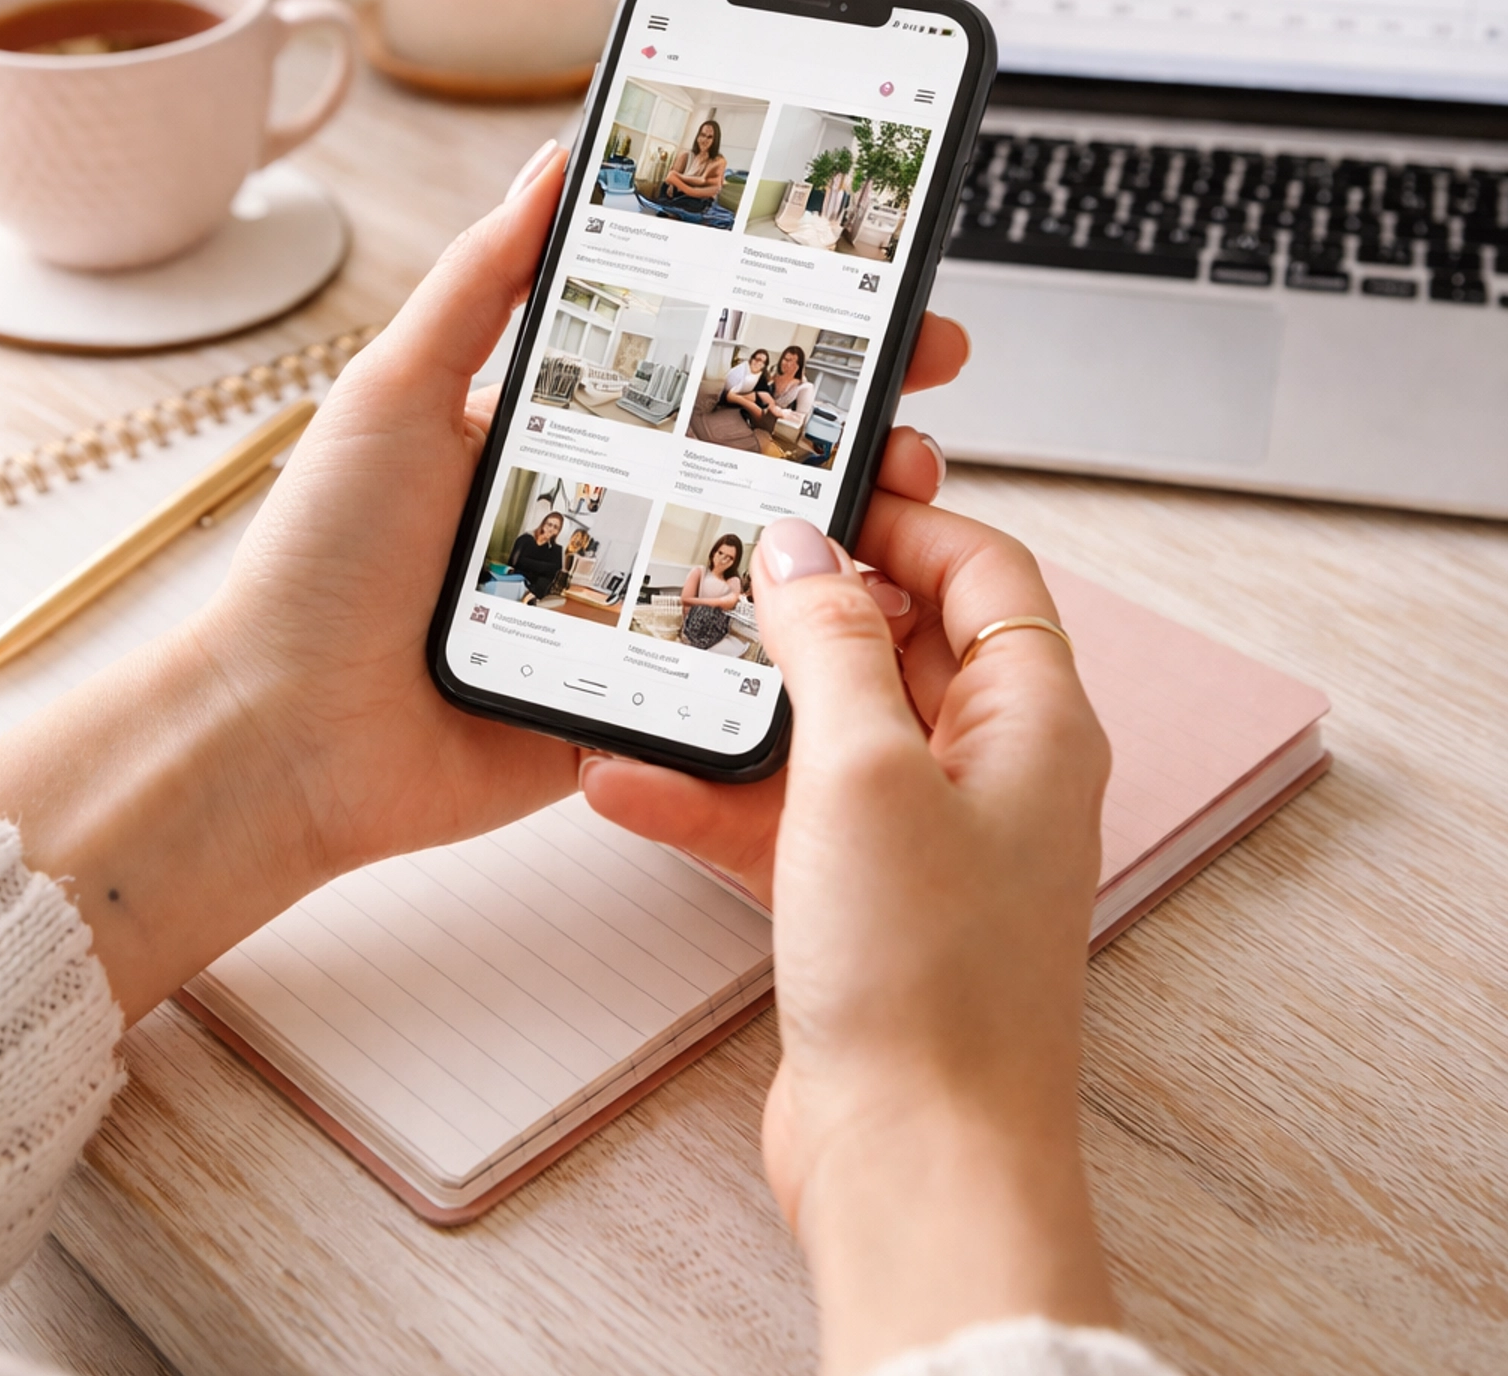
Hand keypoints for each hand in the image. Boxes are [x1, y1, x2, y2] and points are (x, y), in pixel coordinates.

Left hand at [0, 135, 967, 1028]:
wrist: (280, 737)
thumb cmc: (319, 558)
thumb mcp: (395, 391)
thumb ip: (479, 284)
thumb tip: (548, 163)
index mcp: (557, 428)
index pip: (696, 359)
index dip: (784, 323)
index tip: (870, 285)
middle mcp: (608, 509)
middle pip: (758, 451)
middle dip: (855, 409)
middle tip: (930, 375)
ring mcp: (629, 606)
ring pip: (769, 554)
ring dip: (854, 513)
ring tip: (914, 476)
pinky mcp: (637, 697)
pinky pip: (736, 664)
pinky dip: (806, 637)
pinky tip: (869, 596)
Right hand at [584, 501, 1115, 1374]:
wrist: (917, 1169)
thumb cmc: (932, 981)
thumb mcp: (866, 769)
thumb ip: (832, 640)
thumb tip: (806, 543)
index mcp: (1035, 720)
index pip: (983, 570)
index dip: (902, 521)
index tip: (814, 495)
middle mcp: (992, 771)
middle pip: (901, 641)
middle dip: (805, 609)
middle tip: (719, 567)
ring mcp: (926, 842)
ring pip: (831, 731)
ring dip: (743, 708)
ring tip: (659, 668)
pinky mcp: (863, 906)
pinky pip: (786, 818)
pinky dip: (717, 799)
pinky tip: (631, 783)